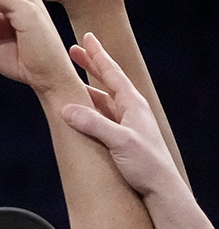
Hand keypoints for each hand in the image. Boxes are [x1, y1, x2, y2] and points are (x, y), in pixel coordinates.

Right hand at [63, 33, 177, 196]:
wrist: (161, 190)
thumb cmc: (146, 165)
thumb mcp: (119, 142)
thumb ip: (93, 124)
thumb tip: (67, 108)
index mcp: (133, 105)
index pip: (112, 73)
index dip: (97, 55)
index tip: (86, 38)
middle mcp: (130, 110)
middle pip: (107, 81)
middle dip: (91, 64)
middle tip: (74, 50)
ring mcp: (126, 123)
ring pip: (102, 98)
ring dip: (86, 86)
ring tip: (70, 78)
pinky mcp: (121, 137)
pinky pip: (101, 115)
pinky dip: (88, 106)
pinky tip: (78, 109)